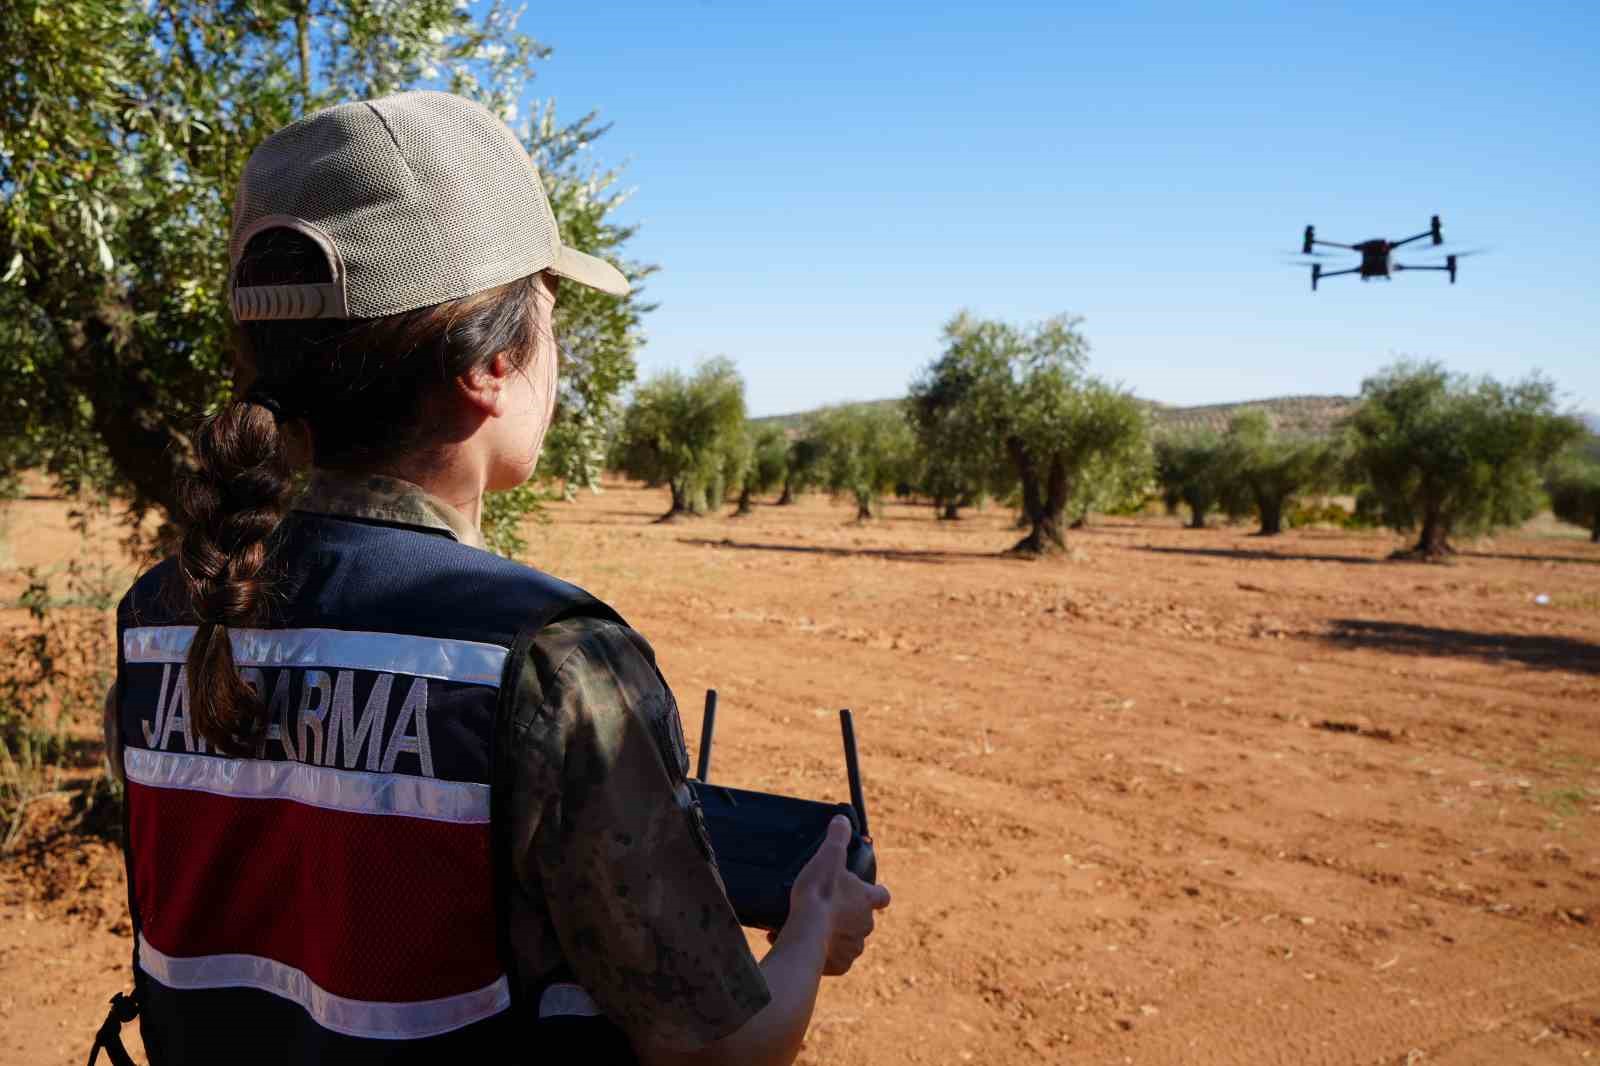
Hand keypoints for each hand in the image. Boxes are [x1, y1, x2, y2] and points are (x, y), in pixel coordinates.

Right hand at [777, 815, 890, 975]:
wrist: (805, 935)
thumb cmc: (819, 895)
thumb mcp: (827, 857)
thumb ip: (837, 837)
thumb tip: (842, 821)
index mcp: (867, 900)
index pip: (882, 896)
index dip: (875, 892)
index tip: (867, 890)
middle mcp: (865, 926)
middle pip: (862, 920)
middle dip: (847, 915)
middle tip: (825, 908)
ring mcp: (853, 948)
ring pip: (846, 941)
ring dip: (833, 935)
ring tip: (810, 927)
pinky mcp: (839, 966)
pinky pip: (832, 961)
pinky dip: (821, 954)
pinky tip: (803, 945)